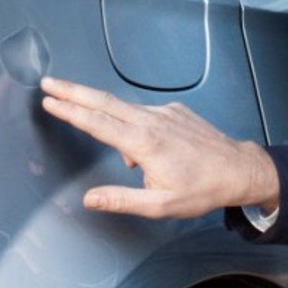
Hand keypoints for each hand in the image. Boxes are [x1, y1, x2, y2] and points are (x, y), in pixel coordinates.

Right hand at [40, 76, 278, 218]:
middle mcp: (152, 121)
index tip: (50, 100)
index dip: (70, 111)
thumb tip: (89, 199)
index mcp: (145, 143)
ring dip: (104, 113)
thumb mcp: (160, 205)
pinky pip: (145, 115)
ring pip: (125, 109)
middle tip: (48, 82)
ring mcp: (164, 112)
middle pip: (104, 101)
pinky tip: (149, 153)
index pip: (98, 123)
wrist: (239, 169)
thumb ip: (121, 200)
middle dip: (73, 91)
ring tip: (132, 159)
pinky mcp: (174, 110)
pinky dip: (134, 127)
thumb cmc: (203, 189)